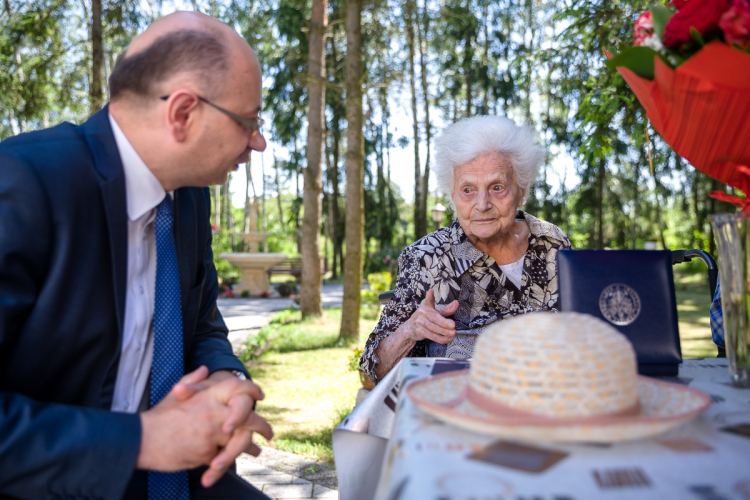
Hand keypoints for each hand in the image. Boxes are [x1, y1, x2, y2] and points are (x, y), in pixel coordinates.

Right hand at [136, 366, 271, 479]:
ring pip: (240, 440)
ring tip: (257, 450)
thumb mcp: (176, 394)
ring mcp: (211, 434)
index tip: (260, 396)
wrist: (141, 440)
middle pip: (248, 417)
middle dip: (262, 426)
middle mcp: (213, 413)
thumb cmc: (159, 417)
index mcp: (208, 395)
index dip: (252, 391)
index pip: (239, 388)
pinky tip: (236, 460)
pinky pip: (223, 456)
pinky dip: (229, 459)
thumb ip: (194, 381)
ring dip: (250, 447)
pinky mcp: (206, 454)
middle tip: (269, 433)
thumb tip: (205, 369)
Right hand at [403, 289, 458, 344]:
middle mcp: (422, 312)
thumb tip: (456, 303)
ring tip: (453, 333)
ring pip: (434, 328)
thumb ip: (447, 309)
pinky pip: (432, 336)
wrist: (410, 327)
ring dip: (444, 332)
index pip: (428, 300)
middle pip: (434, 318)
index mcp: (426, 305)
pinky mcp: (420, 331)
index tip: (431, 291)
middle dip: (444, 322)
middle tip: (453, 325)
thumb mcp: (435, 311)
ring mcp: (420, 322)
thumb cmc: (426, 317)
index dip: (429, 296)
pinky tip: (448, 339)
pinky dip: (441, 339)